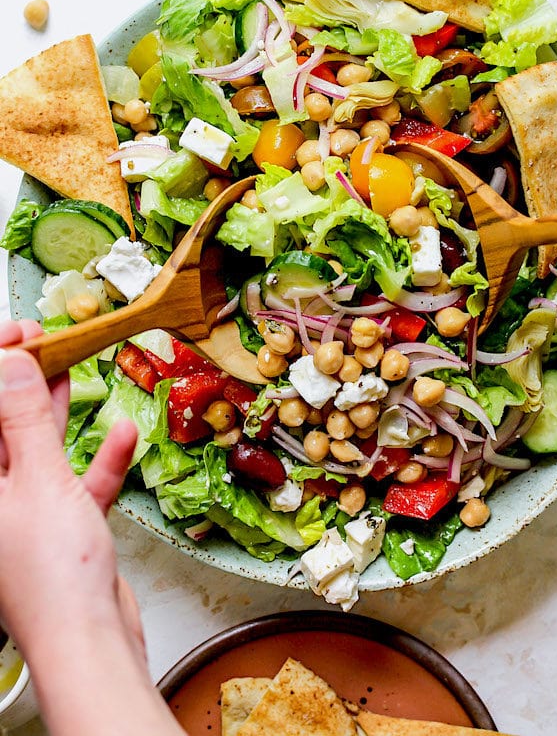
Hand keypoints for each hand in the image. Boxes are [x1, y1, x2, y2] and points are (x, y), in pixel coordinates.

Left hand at [0, 322, 138, 655]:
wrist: (91, 642)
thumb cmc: (53, 580)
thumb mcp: (39, 481)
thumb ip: (26, 419)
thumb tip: (9, 364)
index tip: (22, 335)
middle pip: (4, 424)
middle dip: (25, 379)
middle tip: (50, 342)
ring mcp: (23, 513)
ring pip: (36, 447)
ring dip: (58, 410)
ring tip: (76, 368)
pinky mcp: (57, 528)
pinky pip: (74, 480)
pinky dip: (97, 457)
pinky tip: (124, 434)